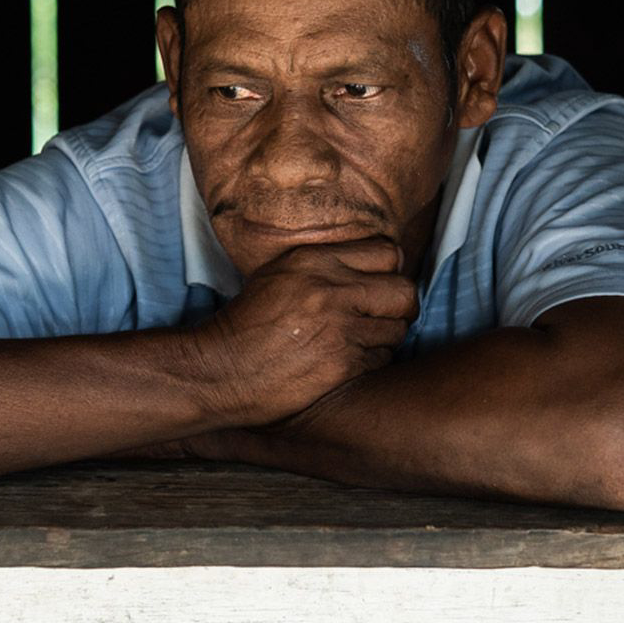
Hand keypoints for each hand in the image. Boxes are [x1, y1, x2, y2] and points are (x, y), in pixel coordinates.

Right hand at [185, 235, 417, 426]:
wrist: (219, 370)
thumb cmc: (246, 324)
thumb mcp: (278, 274)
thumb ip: (323, 265)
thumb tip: (373, 263)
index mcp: (314, 260)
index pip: (387, 252)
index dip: (390, 271)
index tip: (381, 286)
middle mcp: (331, 289)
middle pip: (404, 290)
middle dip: (401, 306)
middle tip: (386, 317)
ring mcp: (339, 328)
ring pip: (397, 328)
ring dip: (385, 337)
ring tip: (361, 342)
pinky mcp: (341, 364)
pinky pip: (381, 358)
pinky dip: (371, 361)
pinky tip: (347, 363)